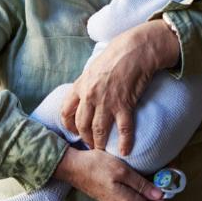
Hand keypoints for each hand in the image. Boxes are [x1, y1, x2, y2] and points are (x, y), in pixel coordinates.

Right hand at [54, 148, 165, 200]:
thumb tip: (159, 195)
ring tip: (147, 174)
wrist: (74, 167)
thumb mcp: (122, 171)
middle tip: (158, 177)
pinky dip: (138, 191)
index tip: (162, 189)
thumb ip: (141, 185)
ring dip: (147, 192)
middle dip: (156, 197)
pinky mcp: (114, 200)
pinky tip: (135, 177)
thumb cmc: (96, 166)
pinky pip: (132, 200)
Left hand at [60, 20, 179, 153]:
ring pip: (98, 130)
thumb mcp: (93, 67)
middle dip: (84, 138)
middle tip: (90, 144)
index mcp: (80, 86)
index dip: (69, 125)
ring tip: (102, 151)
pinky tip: (126, 151)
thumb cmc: (116, 54)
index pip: (66, 111)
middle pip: (81, 125)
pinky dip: (125, 142)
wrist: (135, 49)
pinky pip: (123, 129)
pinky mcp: (124, 105)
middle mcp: (90, 96)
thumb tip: (84, 92)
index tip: (75, 131)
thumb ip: (87, 82)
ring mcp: (107, 102)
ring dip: (99, 143)